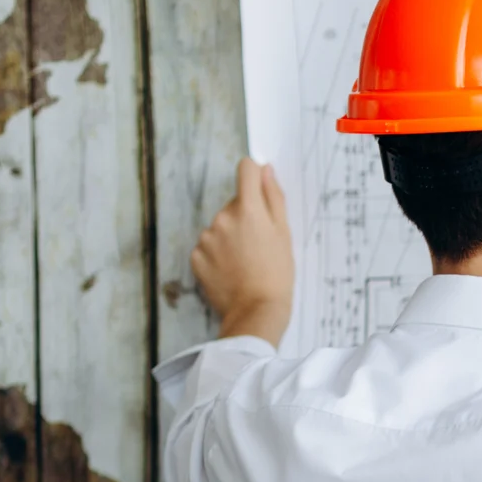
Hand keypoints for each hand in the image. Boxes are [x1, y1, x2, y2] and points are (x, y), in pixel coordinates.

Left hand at [192, 157, 294, 344]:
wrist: (256, 311)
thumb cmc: (277, 275)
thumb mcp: (285, 234)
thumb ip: (274, 197)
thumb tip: (265, 170)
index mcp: (248, 209)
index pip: (246, 170)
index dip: (254, 175)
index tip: (260, 187)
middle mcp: (223, 218)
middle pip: (234, 203)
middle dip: (246, 216)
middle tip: (259, 244)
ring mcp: (206, 237)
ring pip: (221, 225)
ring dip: (231, 236)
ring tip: (245, 261)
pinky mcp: (196, 256)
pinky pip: (208, 245)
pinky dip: (218, 253)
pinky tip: (231, 269)